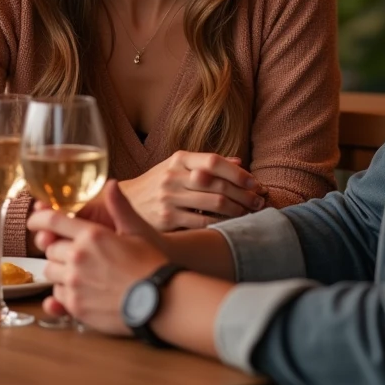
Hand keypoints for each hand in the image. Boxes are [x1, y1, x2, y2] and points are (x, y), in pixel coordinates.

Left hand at [29, 183, 167, 333]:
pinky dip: (64, 292)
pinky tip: (81, 290)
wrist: (159, 299)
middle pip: (50, 248)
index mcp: (91, 235)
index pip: (53, 221)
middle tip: (73, 252)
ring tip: (79, 272)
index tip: (34, 221)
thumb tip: (111, 183)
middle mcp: (78, 257)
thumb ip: (118, 206)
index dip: (39, 218)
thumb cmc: (149, 263)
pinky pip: (57, 296)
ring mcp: (75, 283)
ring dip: (59, 270)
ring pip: (50, 272)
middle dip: (58, 248)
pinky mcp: (75, 306)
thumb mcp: (135, 230)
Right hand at [119, 151, 266, 230]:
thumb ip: (206, 164)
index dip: (238, 172)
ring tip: (250, 214)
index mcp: (179, 158)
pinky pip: (202, 222)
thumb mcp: (178, 167)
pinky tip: (231, 226)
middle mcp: (173, 175)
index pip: (214, 161)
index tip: (255, 183)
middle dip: (244, 194)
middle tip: (259, 202)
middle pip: (218, 183)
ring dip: (238, 210)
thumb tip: (239, 162)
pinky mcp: (167, 219)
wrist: (124, 202)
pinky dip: (221, 224)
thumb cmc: (158, 183)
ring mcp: (169, 197)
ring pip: (214, 203)